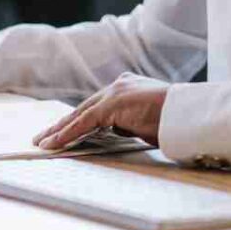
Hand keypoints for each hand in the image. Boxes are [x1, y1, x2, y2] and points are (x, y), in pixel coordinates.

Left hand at [35, 73, 169, 148]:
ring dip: (59, 130)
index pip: (96, 106)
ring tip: (42, 142)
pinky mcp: (111, 105)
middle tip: (44, 136)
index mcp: (128, 87)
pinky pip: (82, 123)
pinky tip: (53, 144)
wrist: (188, 114)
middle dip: (62, 124)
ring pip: (79, 115)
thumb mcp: (147, 121)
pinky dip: (66, 134)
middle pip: (83, 108)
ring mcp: (114, 93)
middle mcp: (118, 85)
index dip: (78, 119)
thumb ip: (129, 122)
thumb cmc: (174, 121)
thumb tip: (116, 131)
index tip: (63, 130)